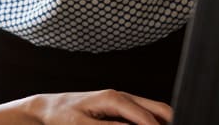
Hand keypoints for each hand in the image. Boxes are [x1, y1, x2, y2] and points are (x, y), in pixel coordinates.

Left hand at [13, 89, 171, 123]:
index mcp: (113, 98)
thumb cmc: (62, 116)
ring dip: (161, 122)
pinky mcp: (121, 108)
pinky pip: (144, 116)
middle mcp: (122, 96)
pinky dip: (151, 123)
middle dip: (169, 123)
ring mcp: (123, 101)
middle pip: (159, 110)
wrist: (49, 108)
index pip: (146, 117)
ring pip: (155, 112)